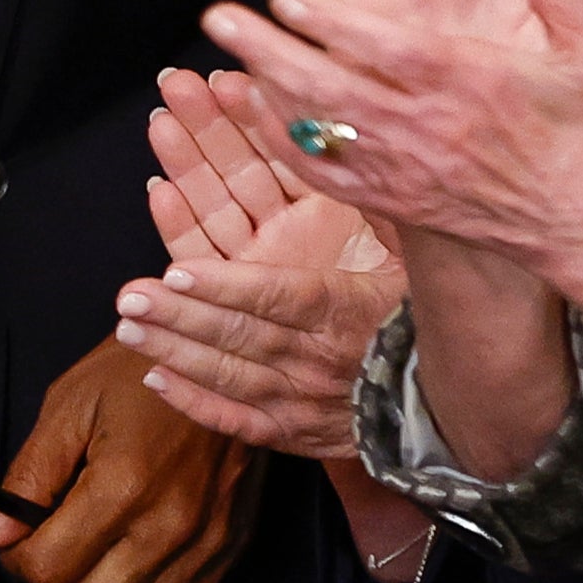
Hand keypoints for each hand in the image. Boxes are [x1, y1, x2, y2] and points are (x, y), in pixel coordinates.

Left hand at [0, 335, 252, 582]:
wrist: (219, 351)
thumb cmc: (137, 370)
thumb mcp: (69, 405)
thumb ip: (29, 476)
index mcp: (123, 485)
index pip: (48, 568)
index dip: (16, 560)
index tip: (15, 539)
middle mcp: (170, 525)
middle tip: (49, 548)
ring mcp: (208, 541)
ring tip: (91, 553)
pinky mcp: (232, 545)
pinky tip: (133, 554)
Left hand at [115, 68, 399, 457]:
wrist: (455, 402)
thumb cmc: (429, 314)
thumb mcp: (417, 256)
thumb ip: (384, 208)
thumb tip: (354, 150)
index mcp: (347, 309)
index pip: (279, 296)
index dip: (227, 286)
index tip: (178, 273)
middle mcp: (319, 358)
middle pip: (241, 334)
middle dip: (181, 315)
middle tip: (129, 297)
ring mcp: (304, 399)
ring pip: (231, 374)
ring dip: (175, 350)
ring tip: (127, 326)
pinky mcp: (295, 431)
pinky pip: (240, 422)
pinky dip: (197, 403)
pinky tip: (155, 380)